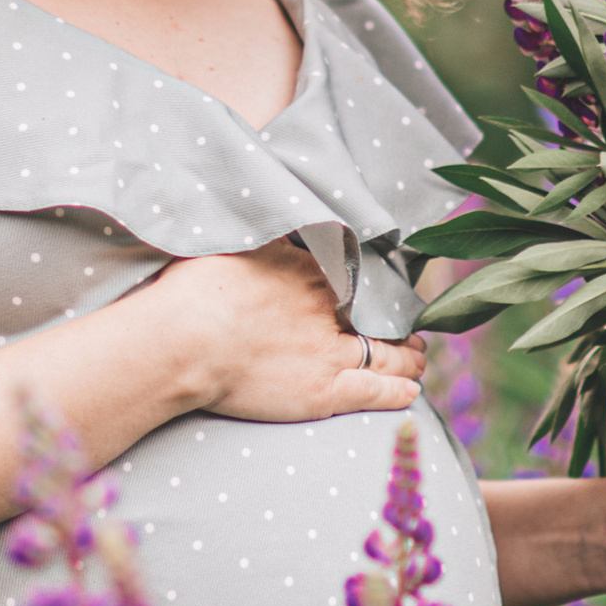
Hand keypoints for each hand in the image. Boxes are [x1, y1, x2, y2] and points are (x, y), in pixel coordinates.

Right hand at [147, 240, 430, 426]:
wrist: (186, 339)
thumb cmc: (195, 290)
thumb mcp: (232, 244)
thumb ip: (260, 236)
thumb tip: (268, 211)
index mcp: (307, 269)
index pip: (352, 276)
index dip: (368, 286)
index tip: (375, 291)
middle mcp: (327, 306)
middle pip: (374, 314)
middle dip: (395, 323)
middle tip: (411, 330)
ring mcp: (330, 349)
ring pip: (383, 353)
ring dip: (406, 357)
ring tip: (418, 360)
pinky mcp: (324, 390)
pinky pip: (372, 391)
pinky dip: (396, 392)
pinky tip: (411, 394)